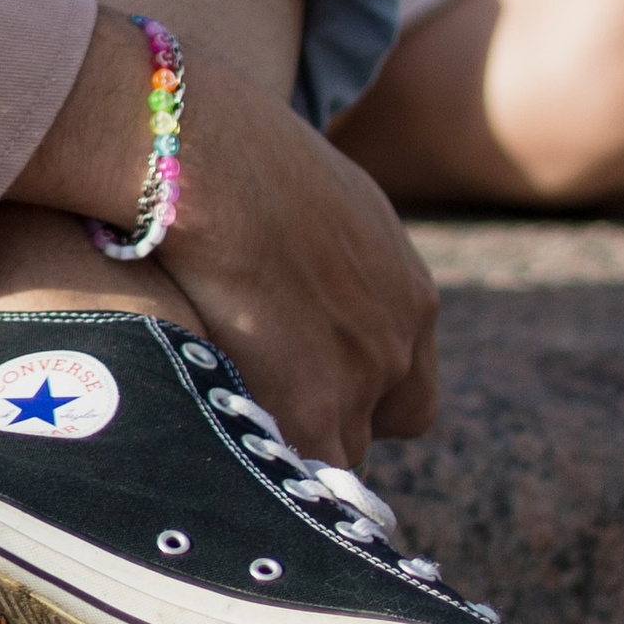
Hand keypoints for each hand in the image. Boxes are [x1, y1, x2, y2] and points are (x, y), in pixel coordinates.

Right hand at [154, 53, 440, 465]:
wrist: (216, 160)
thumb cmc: (240, 149)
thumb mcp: (315, 191)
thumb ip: (324, 240)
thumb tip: (285, 240)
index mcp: (407, 291)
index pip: (406, 379)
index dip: (361, 388)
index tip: (313, 380)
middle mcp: (398, 344)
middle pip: (378, 424)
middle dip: (334, 423)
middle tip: (269, 404)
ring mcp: (360, 384)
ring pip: (335, 455)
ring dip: (289, 445)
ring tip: (228, 425)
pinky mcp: (311, 413)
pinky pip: (295, 473)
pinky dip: (263, 466)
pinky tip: (216, 450)